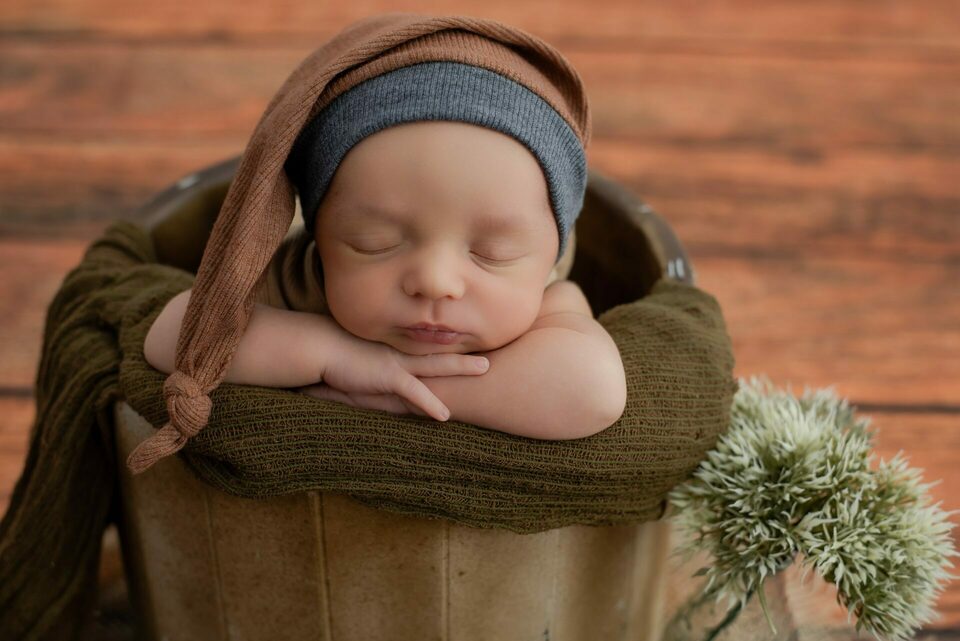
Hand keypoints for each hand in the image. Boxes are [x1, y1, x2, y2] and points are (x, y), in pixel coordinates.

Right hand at [301, 321, 489, 420]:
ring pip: (436, 365)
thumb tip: (381, 377)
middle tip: (491, 353)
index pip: (428, 352)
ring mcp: (396, 363)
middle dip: (466, 354)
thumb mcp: (361, 361)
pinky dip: (429, 403)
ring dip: (461, 367)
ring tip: (486, 368)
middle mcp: (401, 354)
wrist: (319, 346)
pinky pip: (414, 392)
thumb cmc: (335, 354)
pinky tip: (444, 415)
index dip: (450, 350)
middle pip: (441, 353)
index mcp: (397, 351)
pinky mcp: (387, 376)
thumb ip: (375, 368)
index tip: (470, 348)